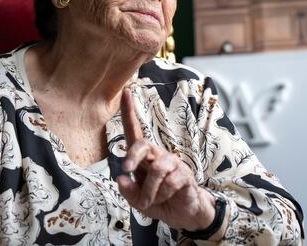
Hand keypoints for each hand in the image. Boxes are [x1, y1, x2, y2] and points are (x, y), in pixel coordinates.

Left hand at [117, 89, 218, 232]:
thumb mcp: (138, 201)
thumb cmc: (157, 200)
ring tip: (148, 202)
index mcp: (143, 157)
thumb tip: (121, 178)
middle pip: (143, 144)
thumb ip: (128, 192)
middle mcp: (157, 155)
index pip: (134, 131)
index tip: (125, 93)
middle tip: (127, 169)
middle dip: (133, 156)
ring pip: (157, 168)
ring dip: (149, 190)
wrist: (183, 214)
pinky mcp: (185, 175)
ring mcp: (172, 163)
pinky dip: (163, 194)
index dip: (128, 112)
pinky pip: (171, 182)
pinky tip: (166, 198)